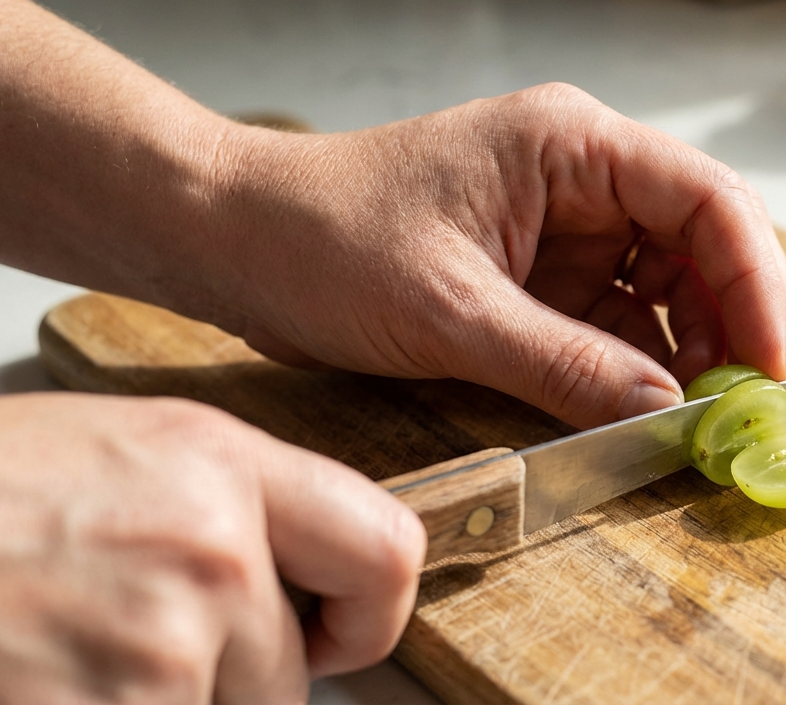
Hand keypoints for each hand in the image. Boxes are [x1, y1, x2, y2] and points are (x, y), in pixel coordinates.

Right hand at [0, 394, 425, 702]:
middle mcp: (211, 556)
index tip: (332, 637)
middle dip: (214, 690)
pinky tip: (47, 680)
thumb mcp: (109, 457)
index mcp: (217, 468)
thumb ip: (215, 514)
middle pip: (285, 680)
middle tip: (118, 650)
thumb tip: (277, 585)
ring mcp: (159, 654)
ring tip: (63, 656)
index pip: (385, 550)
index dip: (368, 613)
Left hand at [203, 83, 785, 428]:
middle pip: (704, 244)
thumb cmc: (323, 238)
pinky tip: (645, 412)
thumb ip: (566, 365)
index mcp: (572, 144)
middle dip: (730, 326)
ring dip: (688, 354)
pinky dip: (639, 368)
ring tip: (693, 422)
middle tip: (739, 411)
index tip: (768, 366)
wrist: (235, 242)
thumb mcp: (450, 311)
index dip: (756, 282)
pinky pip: (618, 322)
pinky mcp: (543, 277)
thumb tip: (667, 416)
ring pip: (669, 289)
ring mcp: (567, 228)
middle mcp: (584, 177)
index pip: (708, 198)